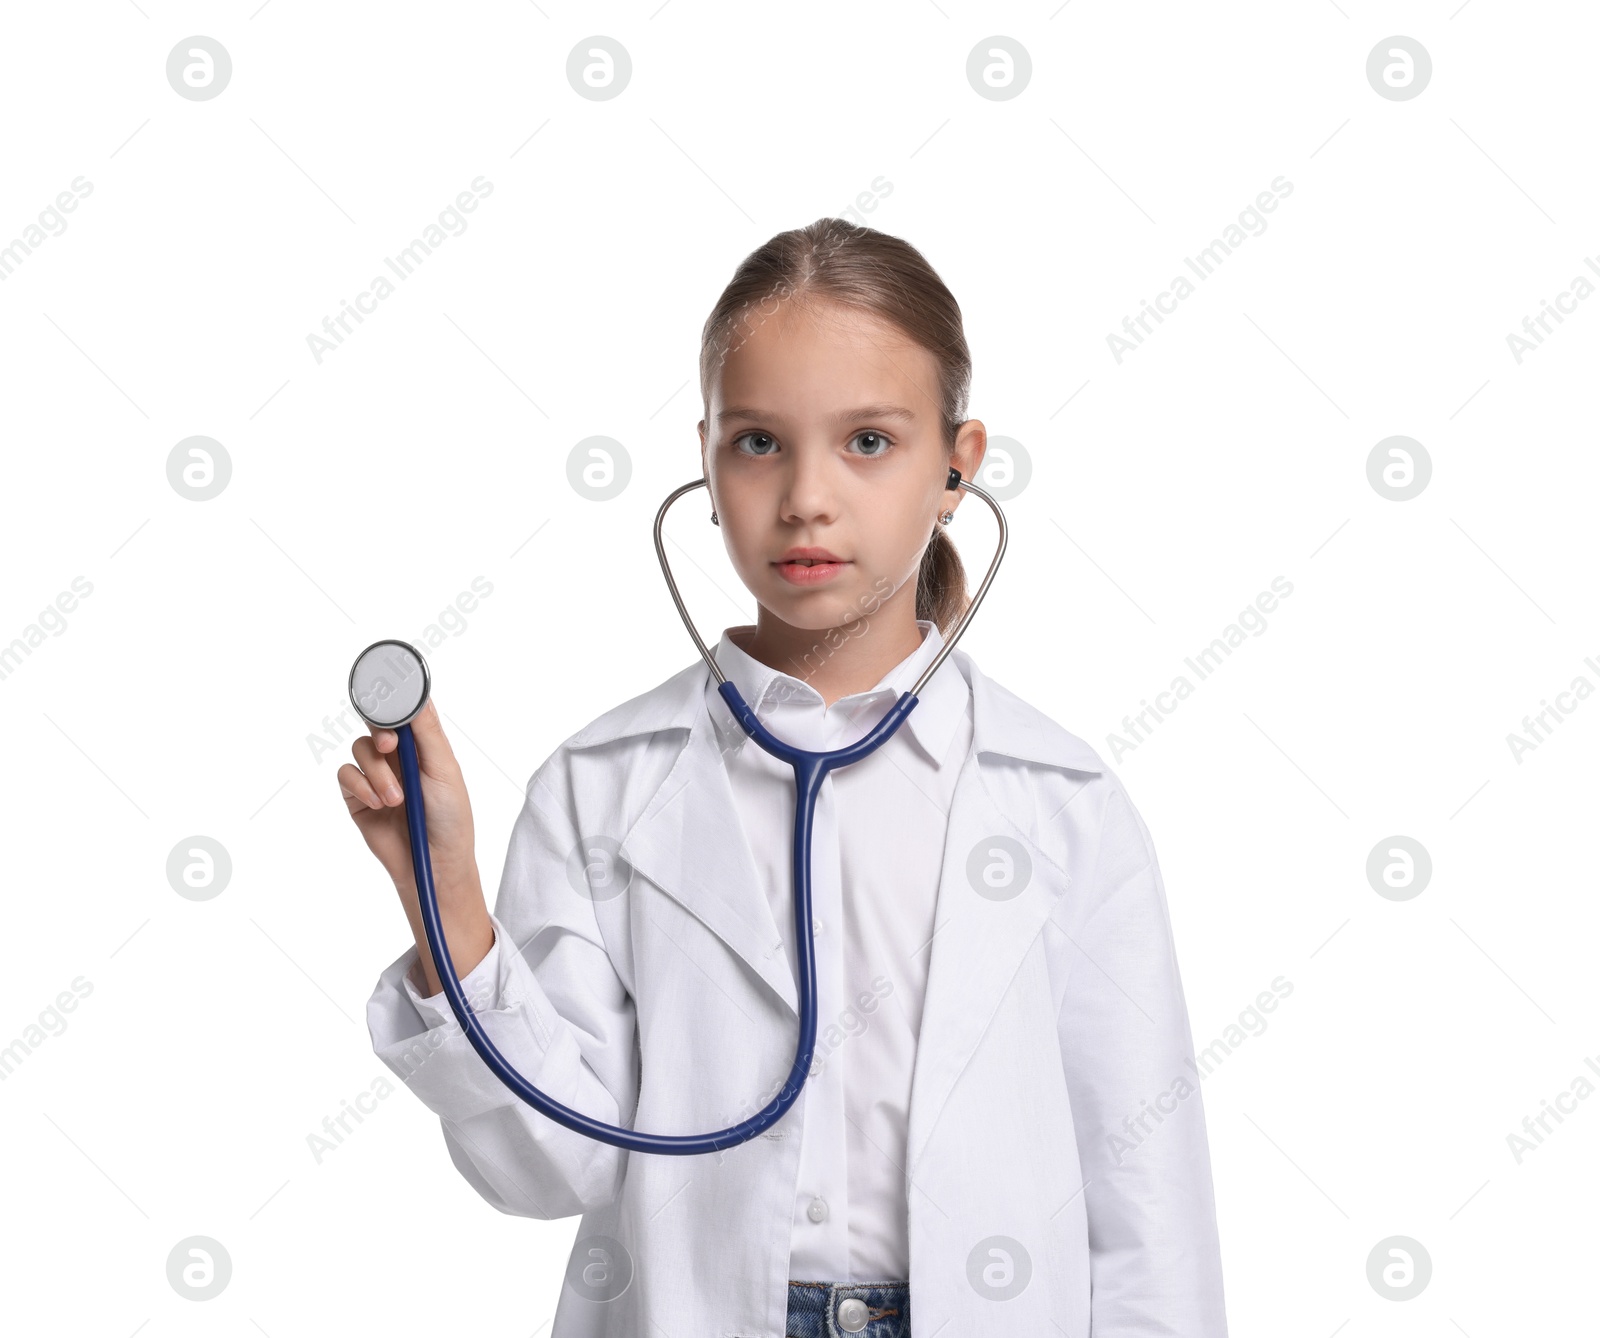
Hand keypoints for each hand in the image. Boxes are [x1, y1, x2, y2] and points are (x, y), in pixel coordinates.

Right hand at [338, 697, 487, 945]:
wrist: (433, 863)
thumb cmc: (449, 817)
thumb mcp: (443, 770)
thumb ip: (427, 733)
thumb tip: (417, 695)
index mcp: (424, 744)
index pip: (404, 711)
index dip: (393, 701)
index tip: (387, 697)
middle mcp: (398, 755)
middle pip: (376, 723)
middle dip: (380, 731)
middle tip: (390, 745)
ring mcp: (377, 774)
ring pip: (359, 749)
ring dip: (377, 773)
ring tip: (396, 799)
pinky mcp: (358, 796)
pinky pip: (346, 776)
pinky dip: (360, 787)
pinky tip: (377, 804)